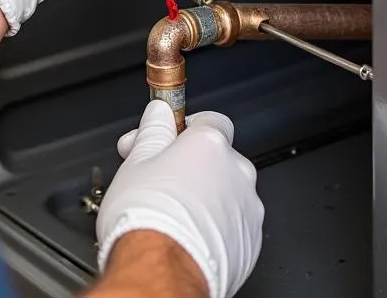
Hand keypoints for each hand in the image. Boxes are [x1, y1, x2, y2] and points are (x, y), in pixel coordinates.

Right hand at [96, 101, 263, 297]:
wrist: (160, 272)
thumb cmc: (148, 219)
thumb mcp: (136, 161)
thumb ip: (153, 130)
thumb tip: (159, 113)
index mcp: (210, 145)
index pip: (209, 119)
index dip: (183, 128)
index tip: (165, 138)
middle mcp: (236, 172)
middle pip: (217, 157)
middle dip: (191, 165)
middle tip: (160, 178)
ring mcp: (247, 209)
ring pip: (227, 192)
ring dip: (205, 196)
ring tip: (172, 212)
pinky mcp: (250, 243)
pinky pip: (233, 224)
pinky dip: (214, 225)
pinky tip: (187, 234)